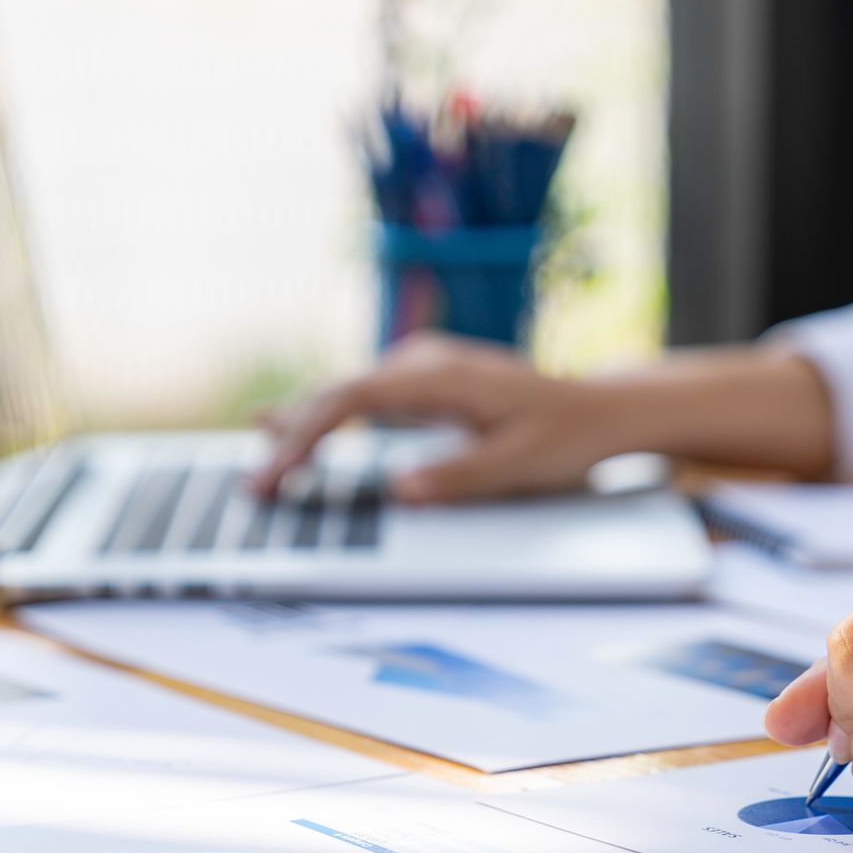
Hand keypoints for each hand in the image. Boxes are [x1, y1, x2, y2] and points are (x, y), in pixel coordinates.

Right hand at [254, 333, 626, 502]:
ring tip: (258, 464)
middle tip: (254, 487)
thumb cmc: (564, 437)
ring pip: (344, 393)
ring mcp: (422, 368)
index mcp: (441, 375)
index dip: (306, 436)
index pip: (351, 398)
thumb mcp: (519, 465)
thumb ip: (459, 477)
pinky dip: (325, 420)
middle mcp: (424, 361)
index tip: (279, 475)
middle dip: (291, 439)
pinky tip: (283, 425)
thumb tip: (400, 491)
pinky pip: (362, 399)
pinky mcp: (424, 382)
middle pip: (338, 393)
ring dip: (301, 428)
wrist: (598, 410)